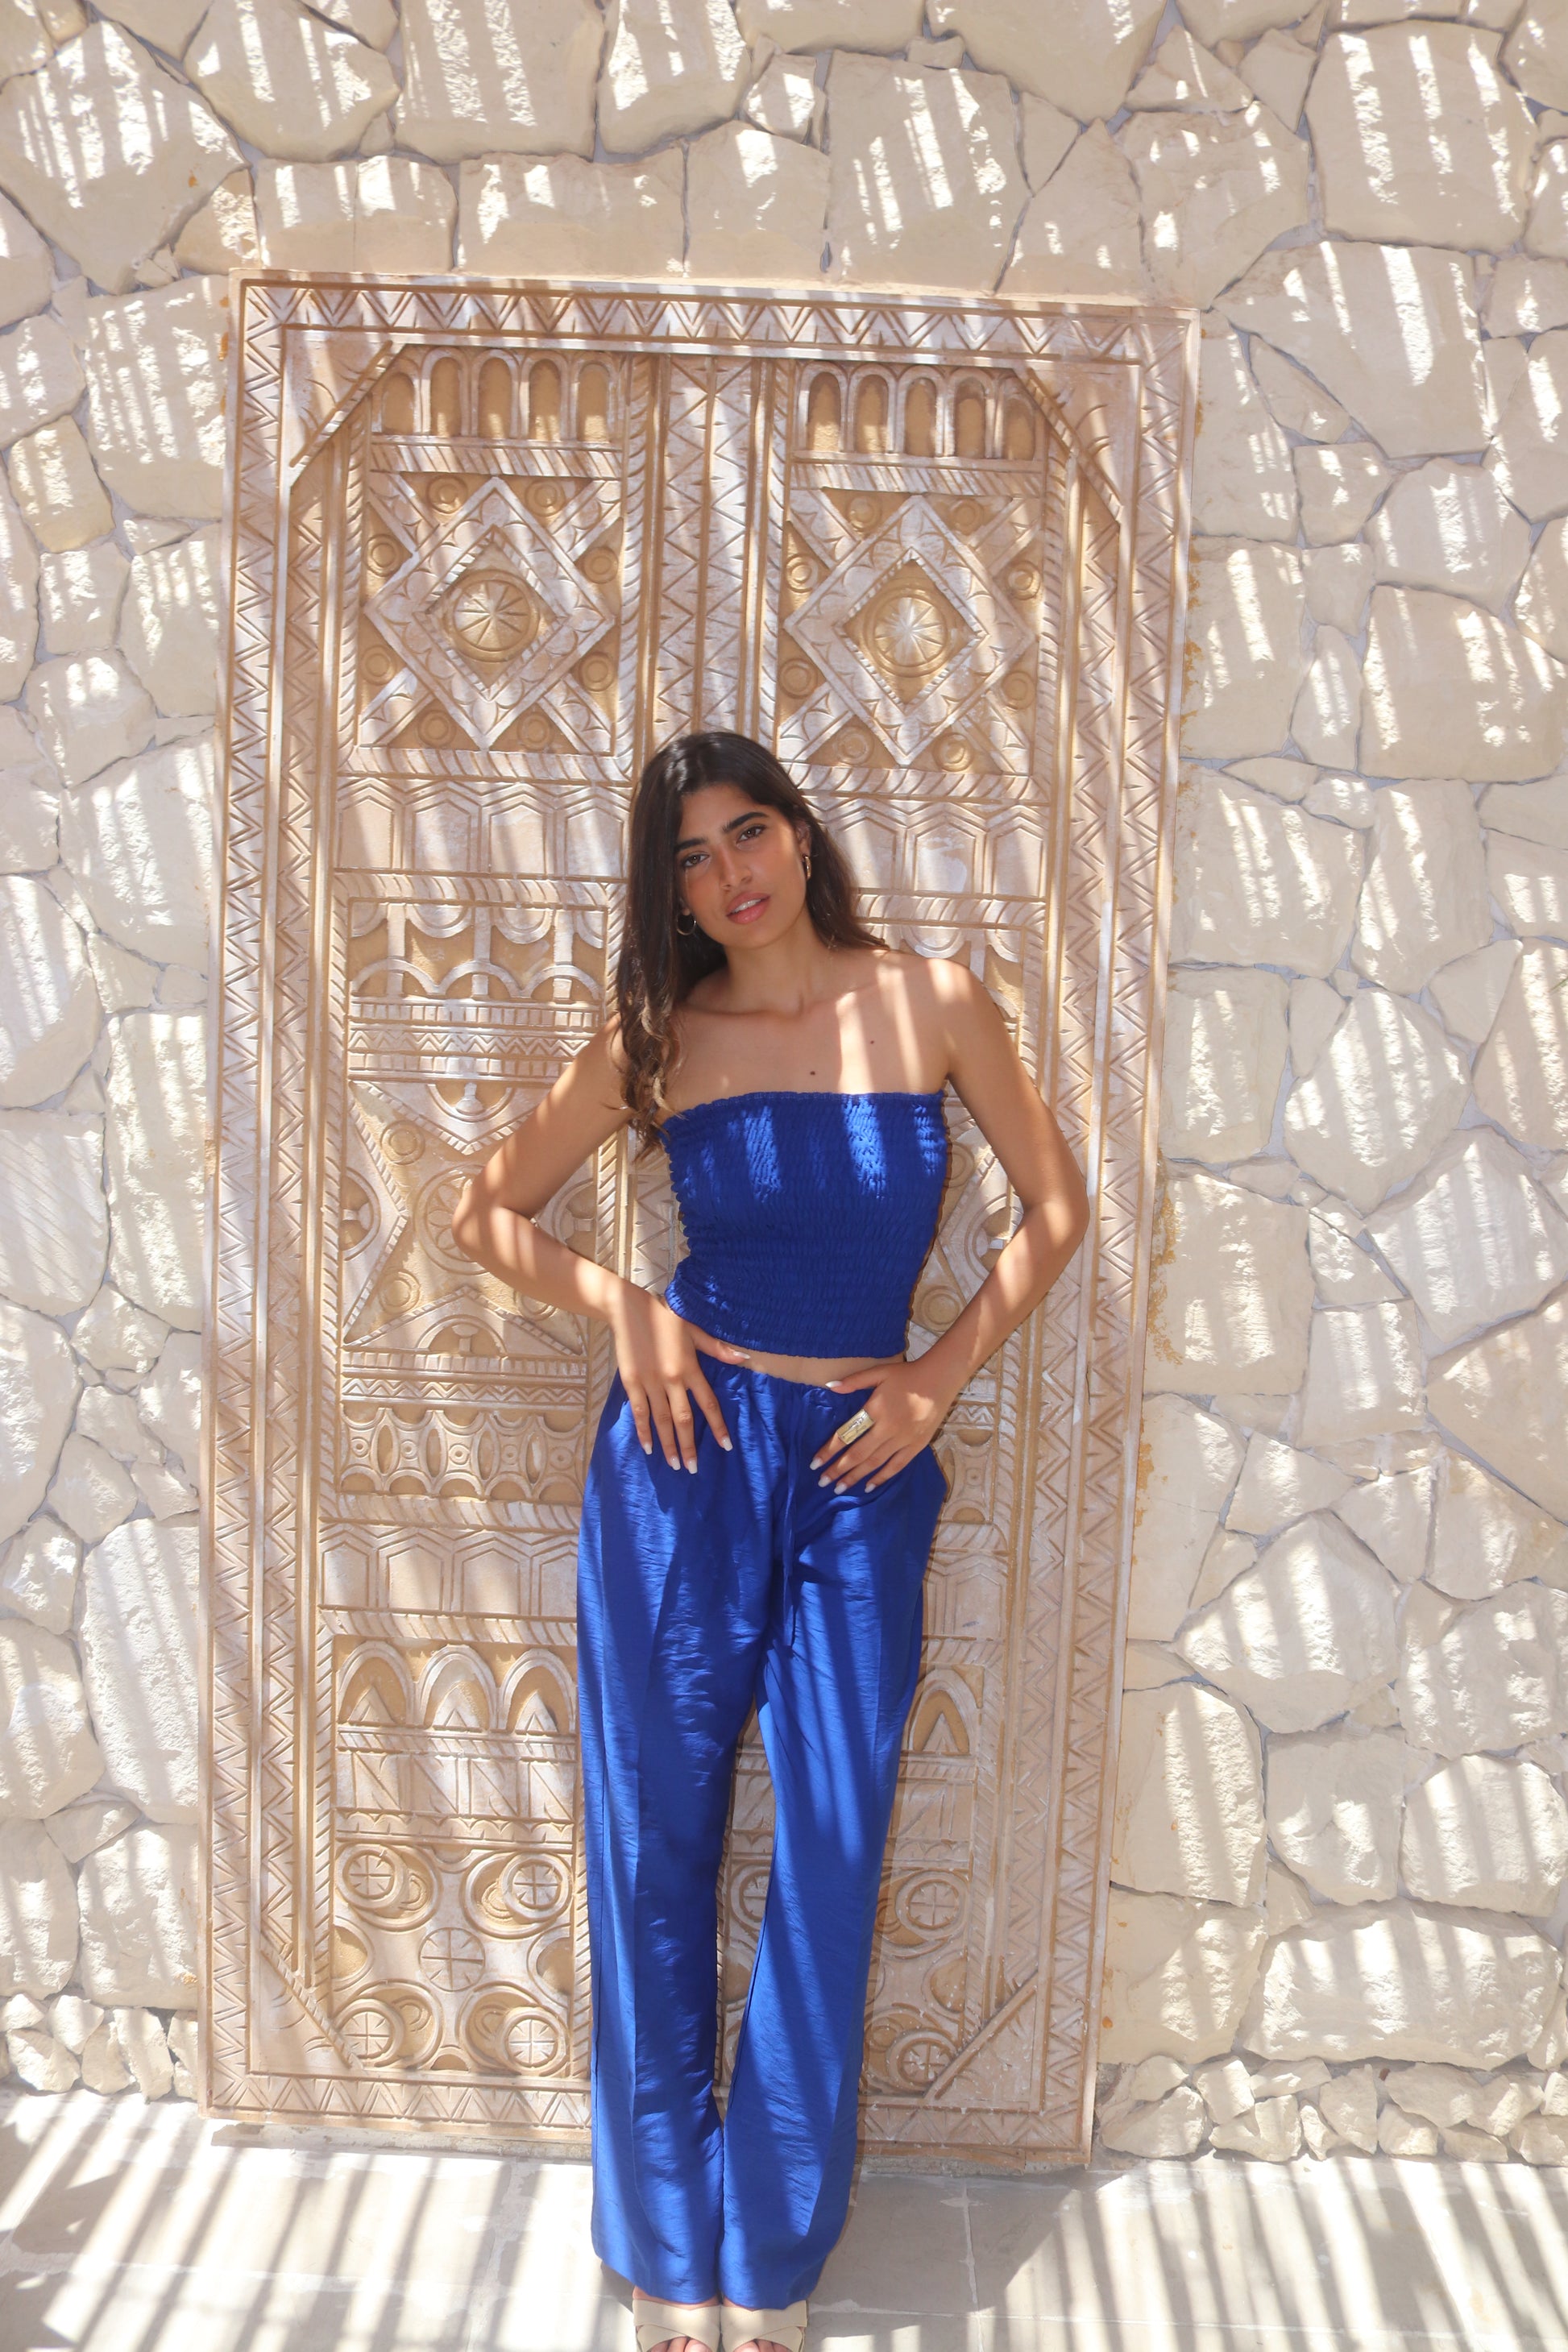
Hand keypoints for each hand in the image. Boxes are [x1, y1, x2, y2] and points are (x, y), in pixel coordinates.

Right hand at [608, 1287, 747, 1472]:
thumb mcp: (695, 1330)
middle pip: (683, 1419)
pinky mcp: (632, 1383)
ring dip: (668, 1445)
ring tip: (675, 1465)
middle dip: (689, 1446)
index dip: (717, 1426)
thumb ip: (717, 1349)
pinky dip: (643, 1431)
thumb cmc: (666, 1318)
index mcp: (690, 1368)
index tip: (725, 1446)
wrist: (630, 1309)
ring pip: (661, 1420)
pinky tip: (648, 1448)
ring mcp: (650, 1383)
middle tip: (693, 1469)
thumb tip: (744, 1358)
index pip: (708, 1403)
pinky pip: (639, 1412)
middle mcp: (672, 1380)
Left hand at [811, 1354, 961, 1493]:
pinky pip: (897, 1465)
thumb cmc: (906, 1375)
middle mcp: (888, 1428)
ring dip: (856, 1477)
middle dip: (838, 1469)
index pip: (847, 1434)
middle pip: (858, 1453)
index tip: (815, 1463)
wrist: (941, 1378)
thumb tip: (828, 1386)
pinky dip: (883, 1477)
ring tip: (839, 1488)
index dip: (829, 1450)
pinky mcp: (917, 1446)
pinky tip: (869, 1486)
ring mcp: (904, 1439)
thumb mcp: (879, 1372)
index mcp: (875, 1409)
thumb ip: (853, 1381)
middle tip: (822, 1483)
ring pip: (875, 1462)